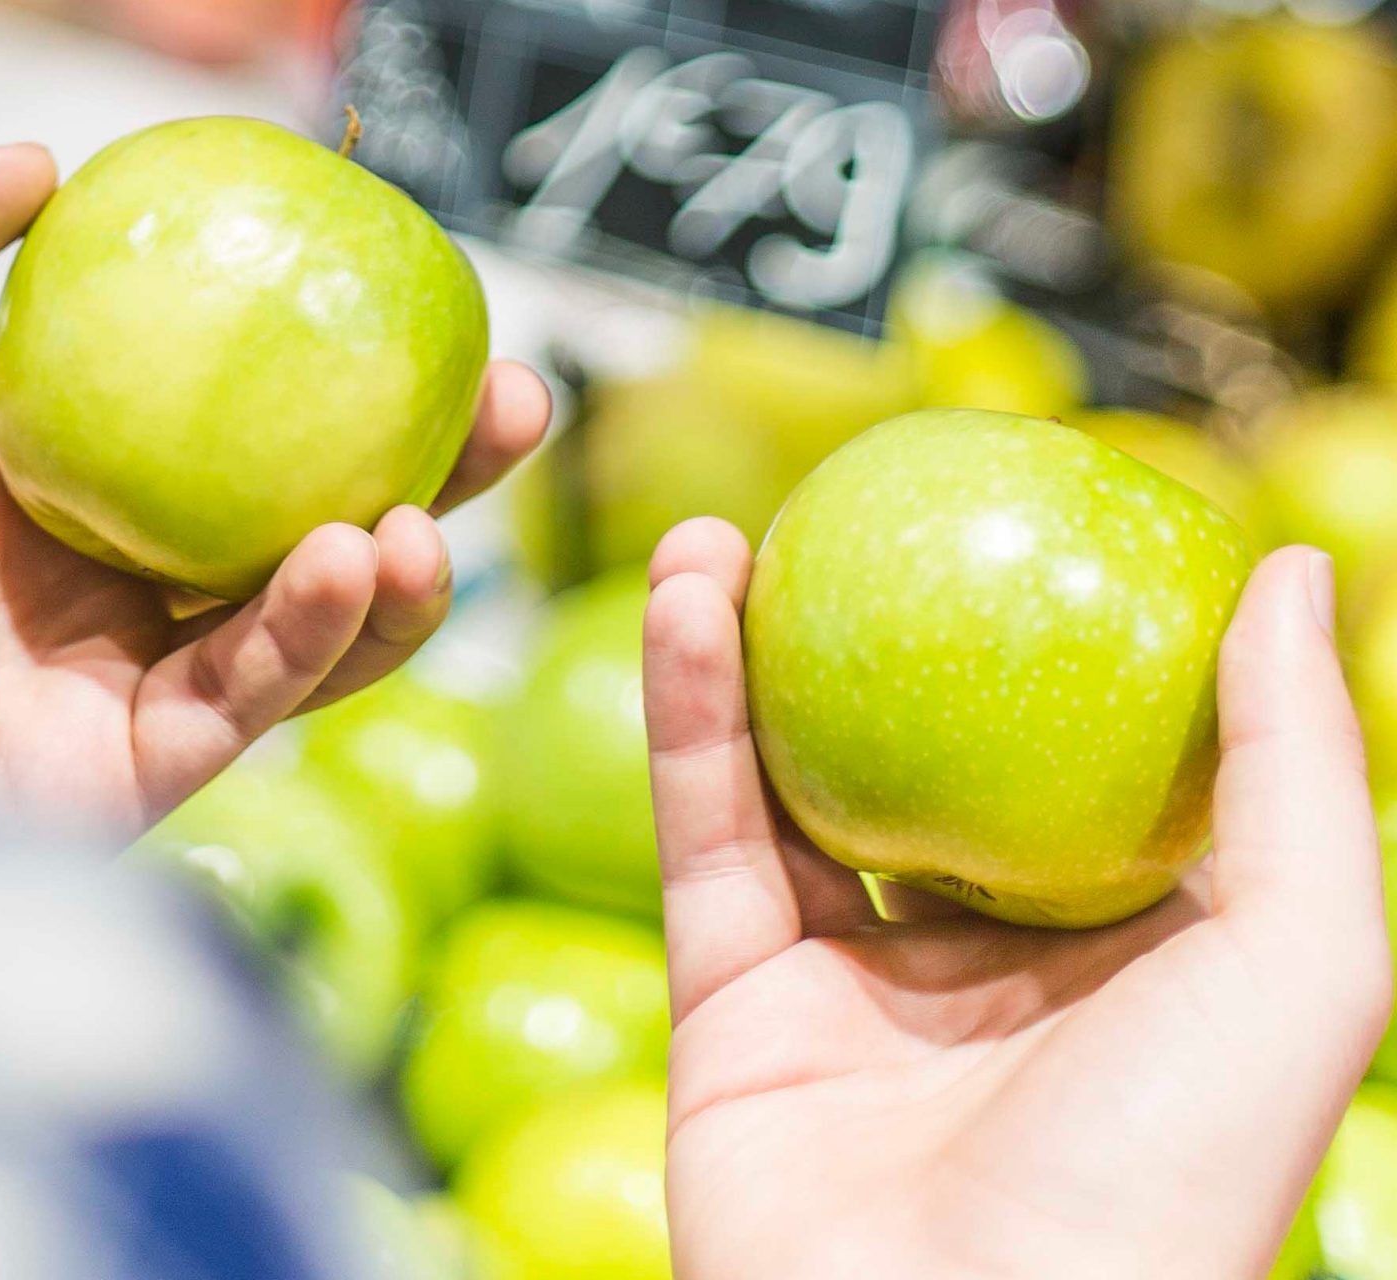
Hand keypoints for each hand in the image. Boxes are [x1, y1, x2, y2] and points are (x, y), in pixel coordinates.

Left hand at [0, 145, 547, 829]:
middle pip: (288, 519)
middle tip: (508, 397)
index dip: (311, 364)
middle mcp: (78, 584)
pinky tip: (354, 558)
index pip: (203, 413)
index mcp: (20, 478)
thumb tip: (42, 164)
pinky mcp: (106, 780)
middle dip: (414, 468)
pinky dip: (312, 636)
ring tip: (438, 501)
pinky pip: (242, 703)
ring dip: (395, 568)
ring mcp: (99, 684)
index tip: (403, 292)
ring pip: (296, 628)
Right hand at [644, 517, 1391, 1279]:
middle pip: (919, 761)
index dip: (1049, 642)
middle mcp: (986, 968)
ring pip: (787, 787)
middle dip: (872, 639)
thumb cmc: (1169, 1176)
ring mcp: (850, 990)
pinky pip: (706, 837)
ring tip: (717, 534)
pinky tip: (688, 603)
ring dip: (746, 654)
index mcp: (1129, 956)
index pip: (1085, 767)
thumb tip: (1293, 568)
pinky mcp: (730, 1011)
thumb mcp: (1305, 958)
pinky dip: (686, 717)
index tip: (1016, 517)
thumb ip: (1299, 765)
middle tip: (839, 516)